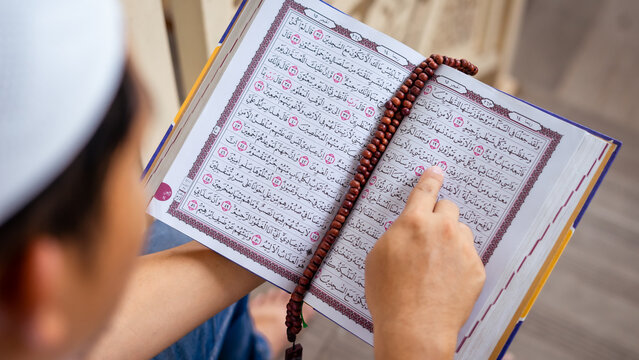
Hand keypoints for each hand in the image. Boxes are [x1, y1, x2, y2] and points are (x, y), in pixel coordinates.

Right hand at [365, 166, 485, 359]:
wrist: (415, 328)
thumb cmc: (389, 295)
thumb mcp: (378, 256)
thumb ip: (396, 233)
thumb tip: (408, 227)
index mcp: (413, 222)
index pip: (426, 190)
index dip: (432, 178)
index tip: (438, 170)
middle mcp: (442, 229)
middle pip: (449, 208)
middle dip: (440, 217)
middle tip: (429, 238)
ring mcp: (463, 249)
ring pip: (461, 233)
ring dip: (451, 241)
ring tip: (435, 267)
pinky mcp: (476, 268)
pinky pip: (469, 257)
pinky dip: (459, 265)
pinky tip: (445, 282)